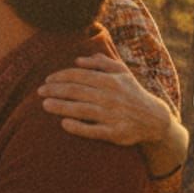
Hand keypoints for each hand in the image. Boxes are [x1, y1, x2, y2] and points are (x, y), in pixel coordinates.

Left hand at [38, 54, 177, 146]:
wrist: (154, 119)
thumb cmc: (132, 93)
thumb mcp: (122, 72)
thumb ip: (101, 63)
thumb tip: (78, 59)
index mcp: (110, 81)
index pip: (79, 76)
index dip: (60, 77)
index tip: (46, 80)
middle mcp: (110, 97)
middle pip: (76, 92)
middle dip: (55, 90)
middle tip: (39, 92)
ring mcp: (112, 115)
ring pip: (82, 110)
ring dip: (61, 107)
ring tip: (45, 105)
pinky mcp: (115, 133)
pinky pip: (94, 130)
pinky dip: (79, 127)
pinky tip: (64, 124)